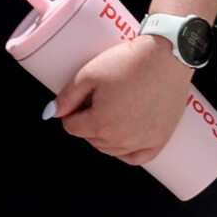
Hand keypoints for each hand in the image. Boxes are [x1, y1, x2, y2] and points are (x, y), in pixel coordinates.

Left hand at [59, 37, 193, 163]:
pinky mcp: (159, 140)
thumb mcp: (89, 74)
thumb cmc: (128, 62)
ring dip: (104, 136)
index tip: (77, 100)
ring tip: (110, 114)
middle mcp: (121, 139)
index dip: (70, 112)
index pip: (72, 127)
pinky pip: (137, 158)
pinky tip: (124, 138)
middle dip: (87, 124)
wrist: (166, 58)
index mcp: (100, 124)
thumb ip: (67, 96)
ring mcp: (142, 142)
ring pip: (111, 150)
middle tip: (95, 102)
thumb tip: (50, 113)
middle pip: (91, 140)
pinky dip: (127, 152)